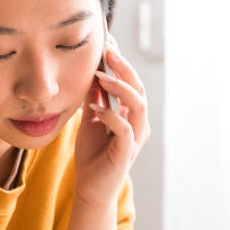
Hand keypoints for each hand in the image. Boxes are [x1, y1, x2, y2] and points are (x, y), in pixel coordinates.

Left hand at [75, 32, 150, 208]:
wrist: (90, 188)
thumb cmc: (92, 155)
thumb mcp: (90, 119)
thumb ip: (94, 98)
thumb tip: (91, 72)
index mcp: (131, 114)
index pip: (130, 82)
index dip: (121, 61)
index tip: (108, 41)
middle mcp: (138, 124)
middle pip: (139, 89)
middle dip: (125, 68)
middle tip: (108, 50)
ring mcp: (134, 138)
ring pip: (139, 106)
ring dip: (121, 88)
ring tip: (101, 77)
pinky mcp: (126, 153)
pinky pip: (125, 130)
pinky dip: (112, 116)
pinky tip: (97, 109)